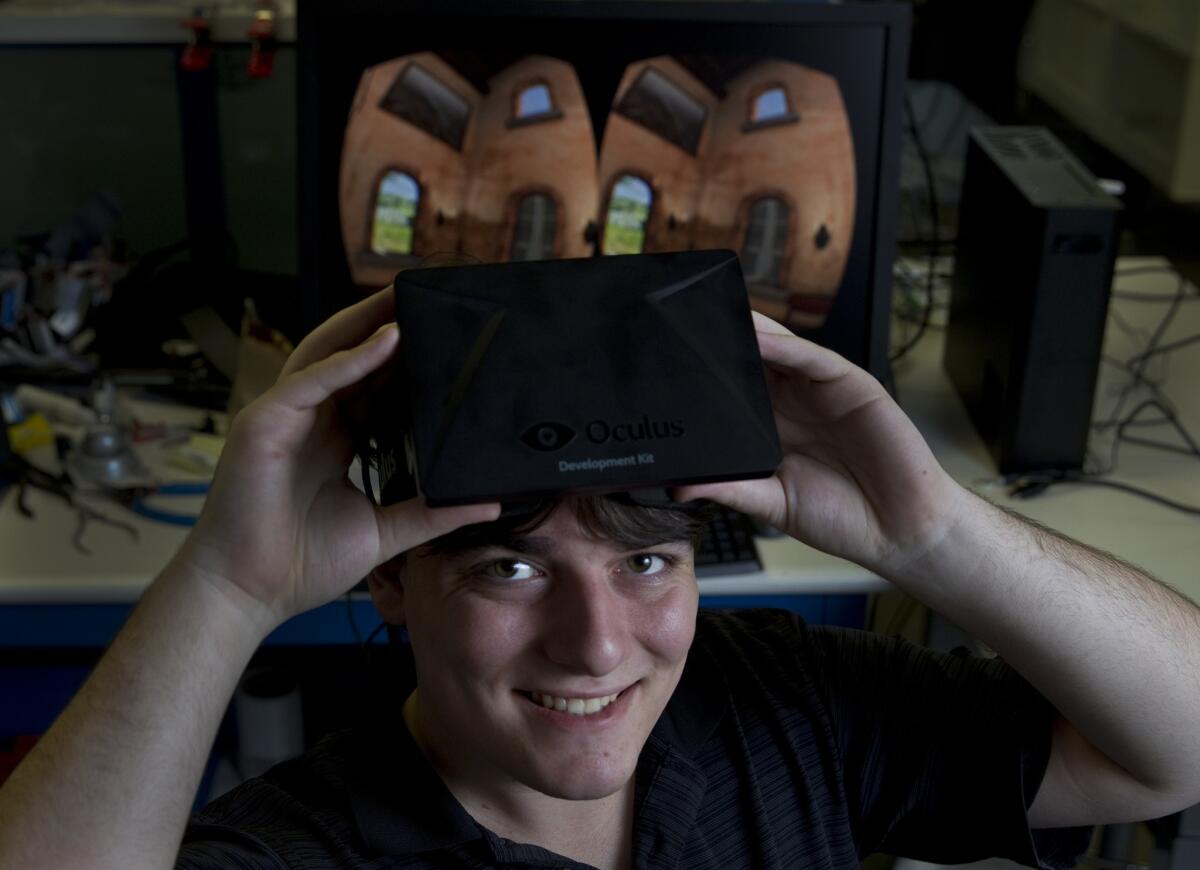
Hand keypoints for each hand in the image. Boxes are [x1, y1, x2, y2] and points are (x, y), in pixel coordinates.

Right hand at [176, 287, 498, 629]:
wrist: (249, 594)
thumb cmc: (301, 564)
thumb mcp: (385, 530)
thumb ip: (432, 512)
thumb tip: (488, 501)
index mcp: (335, 439)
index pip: (375, 385)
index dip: (406, 360)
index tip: (447, 339)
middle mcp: (310, 420)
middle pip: (352, 358)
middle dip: (387, 325)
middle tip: (430, 298)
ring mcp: (284, 417)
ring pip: (328, 354)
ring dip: (367, 324)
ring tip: (407, 299)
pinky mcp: (264, 423)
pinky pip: (310, 381)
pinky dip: (348, 360)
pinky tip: (385, 341)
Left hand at [675, 313, 962, 573]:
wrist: (897, 532)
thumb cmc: (840, 518)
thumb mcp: (771, 503)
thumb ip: (729, 488)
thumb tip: (678, 486)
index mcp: (770, 429)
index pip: (729, 392)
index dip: (702, 377)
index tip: (665, 362)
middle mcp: (793, 404)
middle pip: (751, 362)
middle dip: (720, 344)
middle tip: (681, 324)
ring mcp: (822, 392)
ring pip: (780, 351)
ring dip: (748, 333)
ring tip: (714, 317)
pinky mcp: (853, 386)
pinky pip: (816, 359)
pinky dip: (788, 346)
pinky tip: (762, 338)